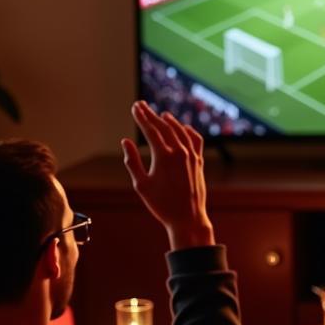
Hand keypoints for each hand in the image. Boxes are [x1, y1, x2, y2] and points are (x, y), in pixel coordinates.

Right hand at [121, 101, 214, 250]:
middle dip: (151, 115)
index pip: (151, 130)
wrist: (188, 218)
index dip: (141, 117)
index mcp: (163, 157)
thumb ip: (132, 162)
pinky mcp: (199, 162)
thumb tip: (125, 142)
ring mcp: (192, 156)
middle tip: (142, 106)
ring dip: (170, 121)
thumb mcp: (141, 185)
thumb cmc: (161, 204)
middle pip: (164, 127)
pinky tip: (183, 128)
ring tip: (161, 114)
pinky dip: (188, 131)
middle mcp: (180, 152)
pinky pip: (195, 140)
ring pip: (180, 131)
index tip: (135, 107)